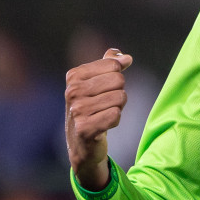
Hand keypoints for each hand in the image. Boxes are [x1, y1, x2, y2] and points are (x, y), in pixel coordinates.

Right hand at [65, 48, 131, 189]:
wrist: (82, 142)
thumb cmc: (92, 108)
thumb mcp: (96, 82)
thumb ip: (110, 64)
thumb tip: (126, 57)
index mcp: (74, 75)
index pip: (114, 65)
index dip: (117, 77)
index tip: (105, 89)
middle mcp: (72, 91)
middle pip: (119, 80)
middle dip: (119, 93)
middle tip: (106, 104)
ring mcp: (77, 110)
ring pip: (120, 98)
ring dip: (117, 107)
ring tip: (103, 114)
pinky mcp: (85, 128)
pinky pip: (116, 115)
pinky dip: (115, 120)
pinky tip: (103, 125)